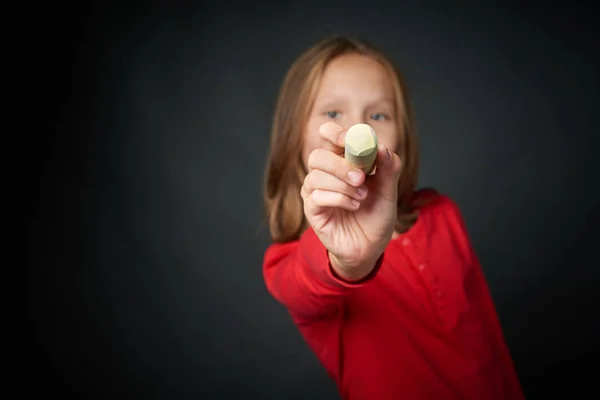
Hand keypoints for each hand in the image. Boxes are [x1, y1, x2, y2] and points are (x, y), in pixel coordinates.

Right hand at [300, 122, 401, 279]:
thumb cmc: (377, 216)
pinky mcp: (312, 211)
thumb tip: (382, 147)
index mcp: (342, 161)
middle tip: (360, 177)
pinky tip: (353, 206)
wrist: (372, 247)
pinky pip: (316, 197)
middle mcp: (325, 174)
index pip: (327, 136)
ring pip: (315, 177)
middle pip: (317, 156)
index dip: (334, 133)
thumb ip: (388, 168)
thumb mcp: (389, 191)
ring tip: (362, 197)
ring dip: (342, 185)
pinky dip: (338, 199)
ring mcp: (315, 192)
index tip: (348, 139)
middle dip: (339, 164)